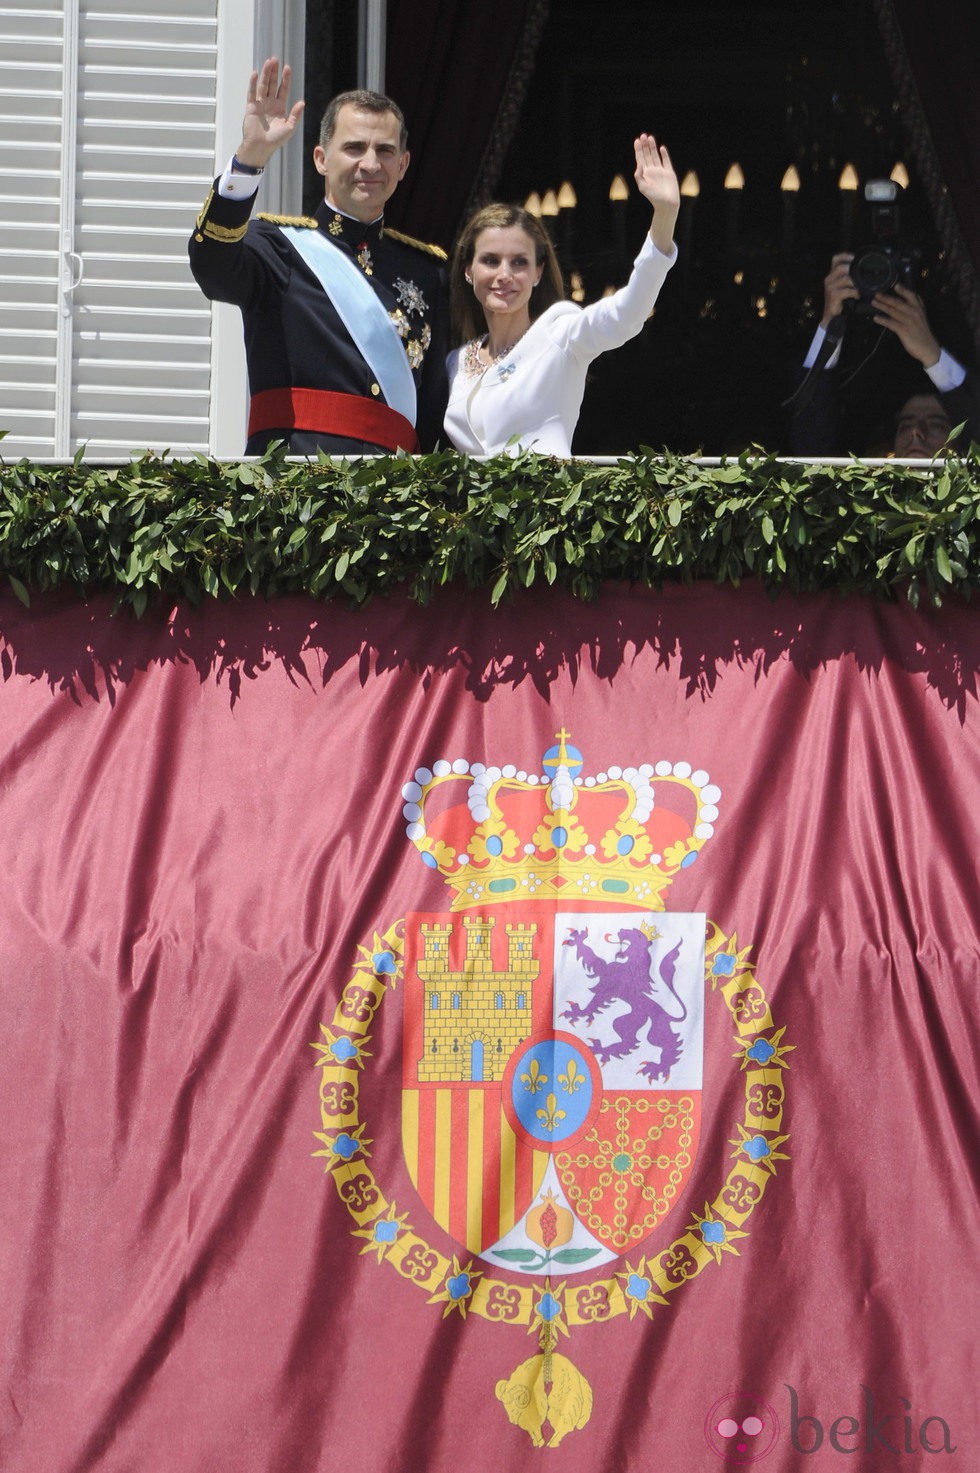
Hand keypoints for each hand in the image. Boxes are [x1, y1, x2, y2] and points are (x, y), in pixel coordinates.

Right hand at [237, 57, 304, 168]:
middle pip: (272, 84)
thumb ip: (295, 115)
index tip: (287, 68)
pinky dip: (253, 83)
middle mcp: (270, 104)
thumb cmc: (275, 140)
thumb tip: (302, 102)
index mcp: (280, 108)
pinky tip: (255, 74)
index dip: (285, 79)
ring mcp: (260, 104)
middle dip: (274, 72)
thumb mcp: (289, 128)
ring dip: (265, 74)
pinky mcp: (251, 107)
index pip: (283, 89)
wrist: (260, 147)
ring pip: (263, 85)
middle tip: (276, 59)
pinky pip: (252, 93)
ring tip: (268, 62)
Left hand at [633, 134, 678, 253]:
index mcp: (645, 174)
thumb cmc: (654, 198)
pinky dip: (664, 154)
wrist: (667, 204)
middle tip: (643, 136)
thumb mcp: (643, 187)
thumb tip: (639, 164)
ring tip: (650, 138)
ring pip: (655, 156)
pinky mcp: (669, 172)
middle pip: (647, 155)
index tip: (637, 141)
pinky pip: (666, 161)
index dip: (638, 150)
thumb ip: (639, 175)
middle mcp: (652, 171)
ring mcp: (661, 171)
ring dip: (653, 147)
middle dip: (645, 146)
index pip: (640, 159)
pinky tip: (661, 148)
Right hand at [821, 253, 857, 325]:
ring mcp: (830, 288)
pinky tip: (857, 296)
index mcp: (832, 275)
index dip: (846, 256)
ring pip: (845, 278)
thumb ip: (849, 278)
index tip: (855, 258)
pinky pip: (847, 290)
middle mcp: (829, 279)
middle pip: (841, 267)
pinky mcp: (833, 296)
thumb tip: (864, 272)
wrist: (831, 317)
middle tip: (861, 276)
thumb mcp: (844, 287)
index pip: (836, 259)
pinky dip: (855, 292)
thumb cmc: (840, 301)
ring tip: (860, 288)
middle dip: (853, 270)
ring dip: (856, 283)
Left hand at [871, 284, 940, 367]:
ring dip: (882, 306)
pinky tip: (876, 318)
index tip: (895, 285)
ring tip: (874, 303)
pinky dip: (883, 320)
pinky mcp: (904, 330)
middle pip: (898, 303)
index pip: (911, 296)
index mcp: (919, 308)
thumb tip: (905, 301)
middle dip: (886, 298)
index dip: (903, 290)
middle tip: (876, 293)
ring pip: (893, 311)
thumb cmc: (922, 333)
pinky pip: (891, 323)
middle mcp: (914, 312)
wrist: (928, 348)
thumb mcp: (921, 318)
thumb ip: (915, 308)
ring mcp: (909, 321)